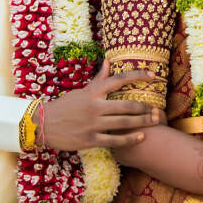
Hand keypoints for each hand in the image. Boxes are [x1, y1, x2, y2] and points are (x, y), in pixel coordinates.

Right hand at [41, 63, 160, 150]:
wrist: (43, 124)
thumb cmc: (64, 106)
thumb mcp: (81, 91)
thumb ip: (98, 79)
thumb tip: (108, 62)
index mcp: (92, 92)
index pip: (118, 80)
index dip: (137, 76)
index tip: (152, 75)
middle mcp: (94, 107)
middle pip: (126, 105)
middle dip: (145, 107)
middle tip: (158, 109)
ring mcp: (92, 124)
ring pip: (123, 123)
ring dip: (142, 122)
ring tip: (155, 121)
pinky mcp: (90, 140)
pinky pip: (114, 140)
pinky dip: (129, 139)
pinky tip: (141, 137)